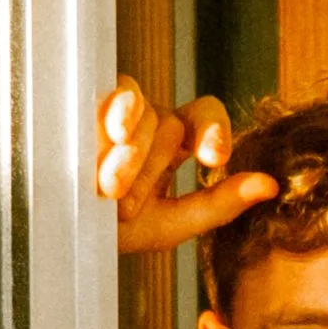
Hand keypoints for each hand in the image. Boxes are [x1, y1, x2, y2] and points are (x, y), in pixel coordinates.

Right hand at [94, 79, 276, 252]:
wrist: (55, 235)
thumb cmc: (112, 232)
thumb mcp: (170, 224)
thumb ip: (220, 204)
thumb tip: (272, 185)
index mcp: (174, 143)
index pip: (204, 115)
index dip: (215, 128)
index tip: (213, 161)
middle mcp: (148, 120)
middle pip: (169, 125)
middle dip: (150, 169)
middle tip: (122, 206)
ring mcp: (117, 110)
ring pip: (144, 112)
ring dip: (130, 155)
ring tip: (105, 188)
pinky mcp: (88, 103)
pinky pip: (117, 93)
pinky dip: (119, 113)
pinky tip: (115, 133)